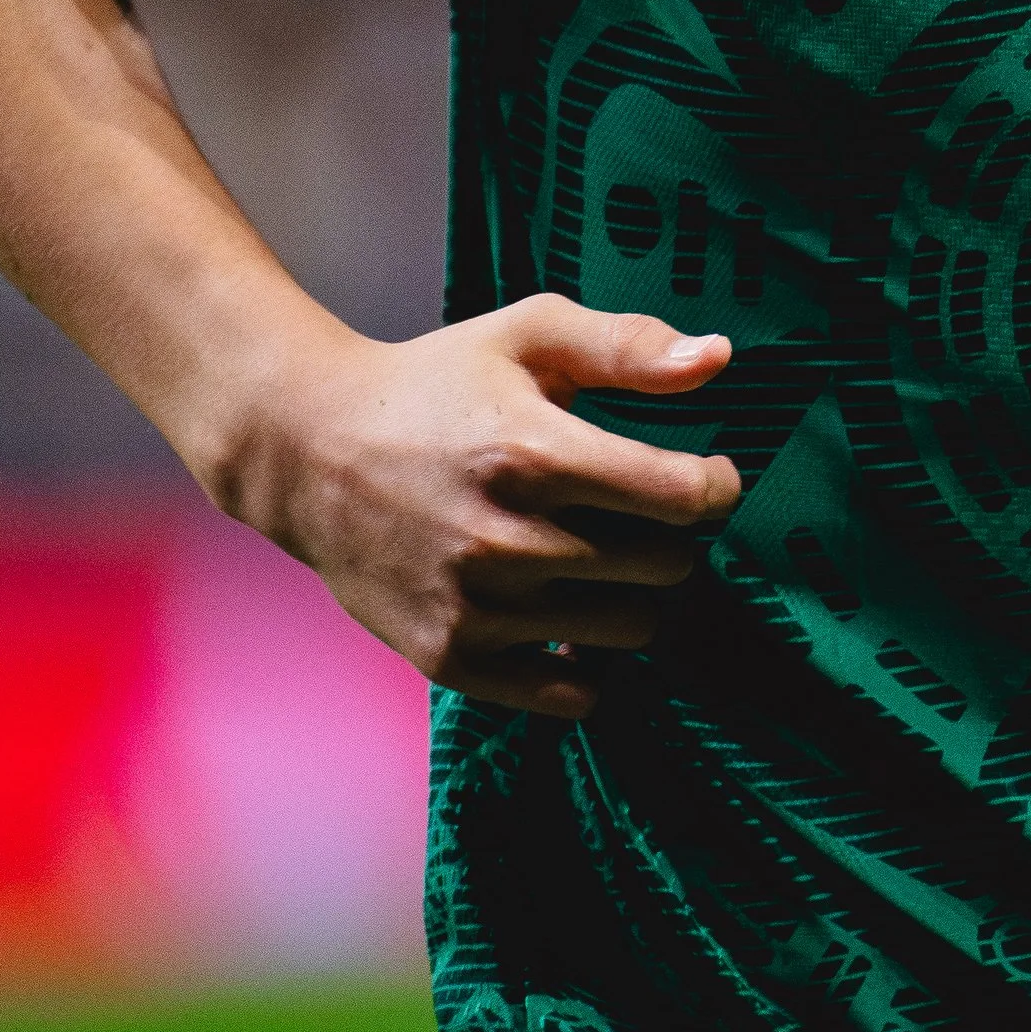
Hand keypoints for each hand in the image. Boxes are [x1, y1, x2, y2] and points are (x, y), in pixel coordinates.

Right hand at [216, 297, 741, 718]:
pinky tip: (569, 616)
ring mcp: (478, 607)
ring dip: (633, 595)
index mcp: (534, 453)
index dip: (712, 485)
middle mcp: (508, 538)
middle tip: (639, 515)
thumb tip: (719, 360)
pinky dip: (588, 662)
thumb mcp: (529, 336)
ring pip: (631, 629)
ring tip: (599, 557)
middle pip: (666, 567)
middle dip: (670, 538)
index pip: (682, 497)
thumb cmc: (436, 384)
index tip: (702, 476)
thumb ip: (629, 347)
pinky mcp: (452, 658)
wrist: (311, 452)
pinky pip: (573, 695)